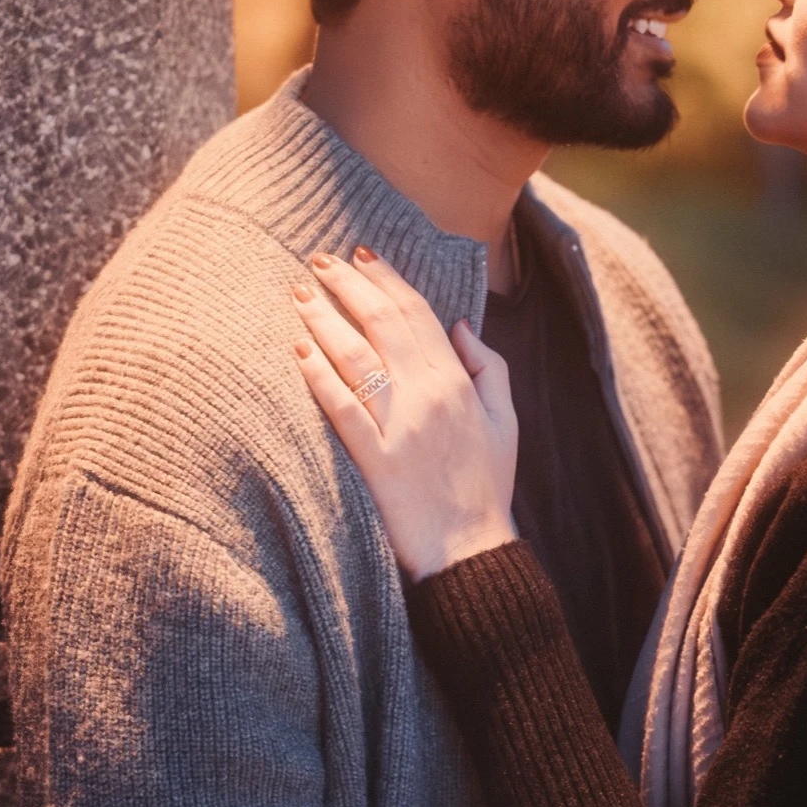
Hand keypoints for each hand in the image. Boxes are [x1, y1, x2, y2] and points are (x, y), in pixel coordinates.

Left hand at [292, 248, 518, 580]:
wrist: (471, 551)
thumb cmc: (487, 485)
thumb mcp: (506, 421)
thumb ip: (488, 367)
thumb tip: (461, 323)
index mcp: (458, 382)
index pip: (418, 313)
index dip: (388, 279)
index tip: (363, 255)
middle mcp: (427, 395)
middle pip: (382, 323)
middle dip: (349, 285)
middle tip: (320, 259)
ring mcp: (399, 427)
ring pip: (356, 357)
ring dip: (325, 320)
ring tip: (300, 293)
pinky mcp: (374, 460)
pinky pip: (342, 408)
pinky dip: (320, 376)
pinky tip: (300, 351)